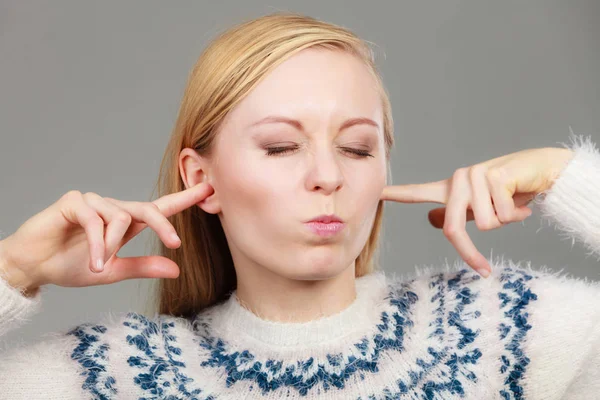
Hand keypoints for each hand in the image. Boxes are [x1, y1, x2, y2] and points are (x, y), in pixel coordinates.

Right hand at [0, 183, 213, 293]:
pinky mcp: (74, 201)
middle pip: (148, 208)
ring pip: (120, 217)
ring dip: (112, 247)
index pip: (159, 208)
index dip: (185, 199)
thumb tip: (176, 269)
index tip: (209, 190)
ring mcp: (94, 202)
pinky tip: (95, 261)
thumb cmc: (71, 265)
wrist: (34, 267)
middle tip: (175, 243)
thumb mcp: (113, 270)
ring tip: (101, 266)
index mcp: (125, 223)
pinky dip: (99, 243)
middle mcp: (113, 209)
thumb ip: (142, 266)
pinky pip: (96, 219)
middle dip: (164, 225)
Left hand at [380, 147, 573, 276]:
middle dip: (470, 253)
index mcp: (451, 188)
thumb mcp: (480, 206)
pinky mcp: (494, 176)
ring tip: (512, 204)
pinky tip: (521, 196)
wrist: (543, 170)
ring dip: (506, 220)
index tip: (377, 194)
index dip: (397, 195)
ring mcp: (475, 176)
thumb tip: (433, 220)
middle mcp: (459, 179)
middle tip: (484, 269)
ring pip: (485, 224)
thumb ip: (457, 213)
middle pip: (453, 229)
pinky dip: (518, 214)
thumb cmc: (511, 190)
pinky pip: (504, 215)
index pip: (418, 192)